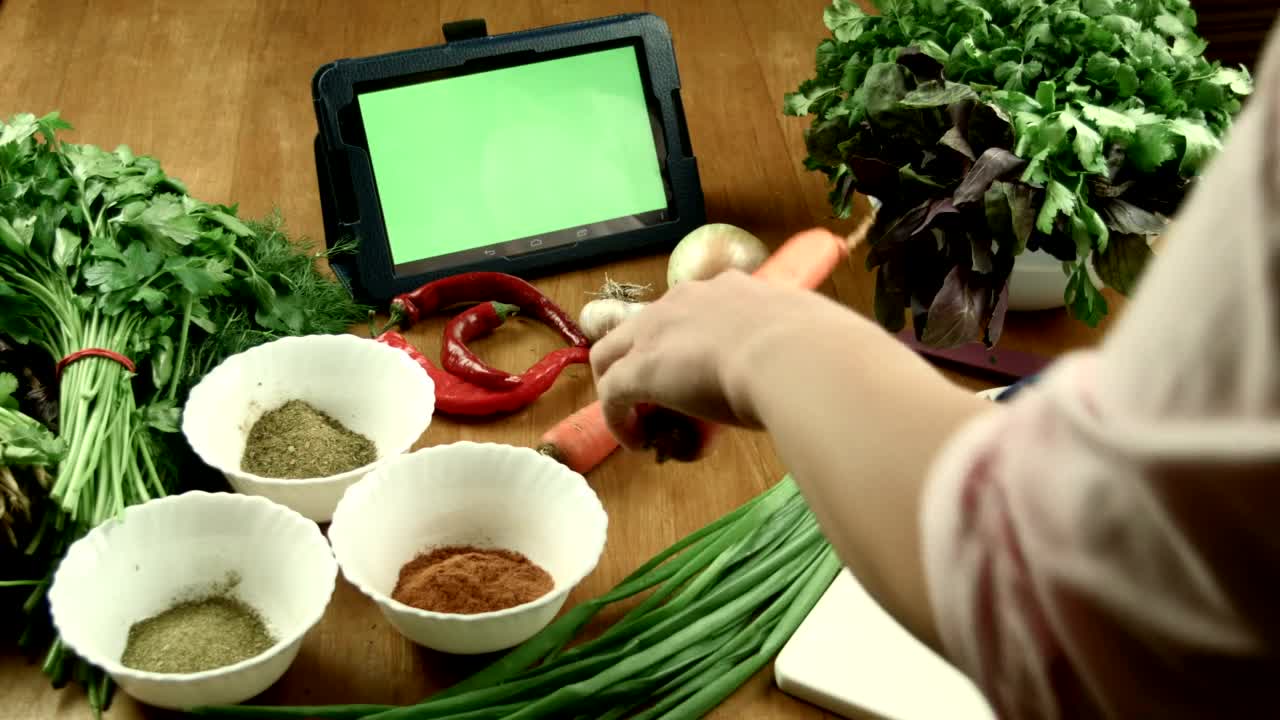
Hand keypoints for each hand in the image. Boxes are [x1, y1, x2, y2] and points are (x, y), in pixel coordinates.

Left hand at [589, 269, 865, 448]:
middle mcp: (686, 299)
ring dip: (621, 387)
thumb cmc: (820, 351)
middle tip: (660, 398)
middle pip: (641, 326)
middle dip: (643, 359)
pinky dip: (619, 420)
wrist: (800, 358)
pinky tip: (638, 442)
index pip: (695, 307)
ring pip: (611, 354)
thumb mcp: (813, 338)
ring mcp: (657, 332)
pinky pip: (611, 394)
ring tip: (640, 421)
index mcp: (732, 289)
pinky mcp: (639, 370)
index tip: (704, 371)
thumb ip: (807, 348)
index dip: (691, 340)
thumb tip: (833, 369)